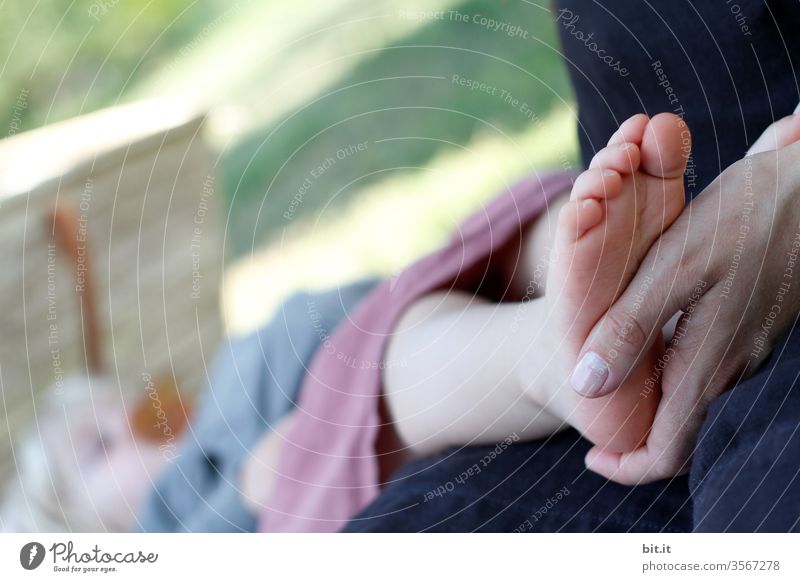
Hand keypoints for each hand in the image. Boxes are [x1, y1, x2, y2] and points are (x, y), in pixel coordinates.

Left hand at [571, 133, 799, 484]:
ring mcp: (749, 349)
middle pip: (682, 434)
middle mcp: (733, 369)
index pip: (667, 452)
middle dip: (637, 441)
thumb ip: (629, 328)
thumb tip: (585, 386)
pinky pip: (710, 371)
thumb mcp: (673, 268)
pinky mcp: (755, 327)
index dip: (626, 467)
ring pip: (696, 402)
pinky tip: (650, 350)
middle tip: (598, 431)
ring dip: (654, 408)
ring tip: (614, 390)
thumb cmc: (744, 219)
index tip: (592, 459)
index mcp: (707, 365)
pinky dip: (675, 378)